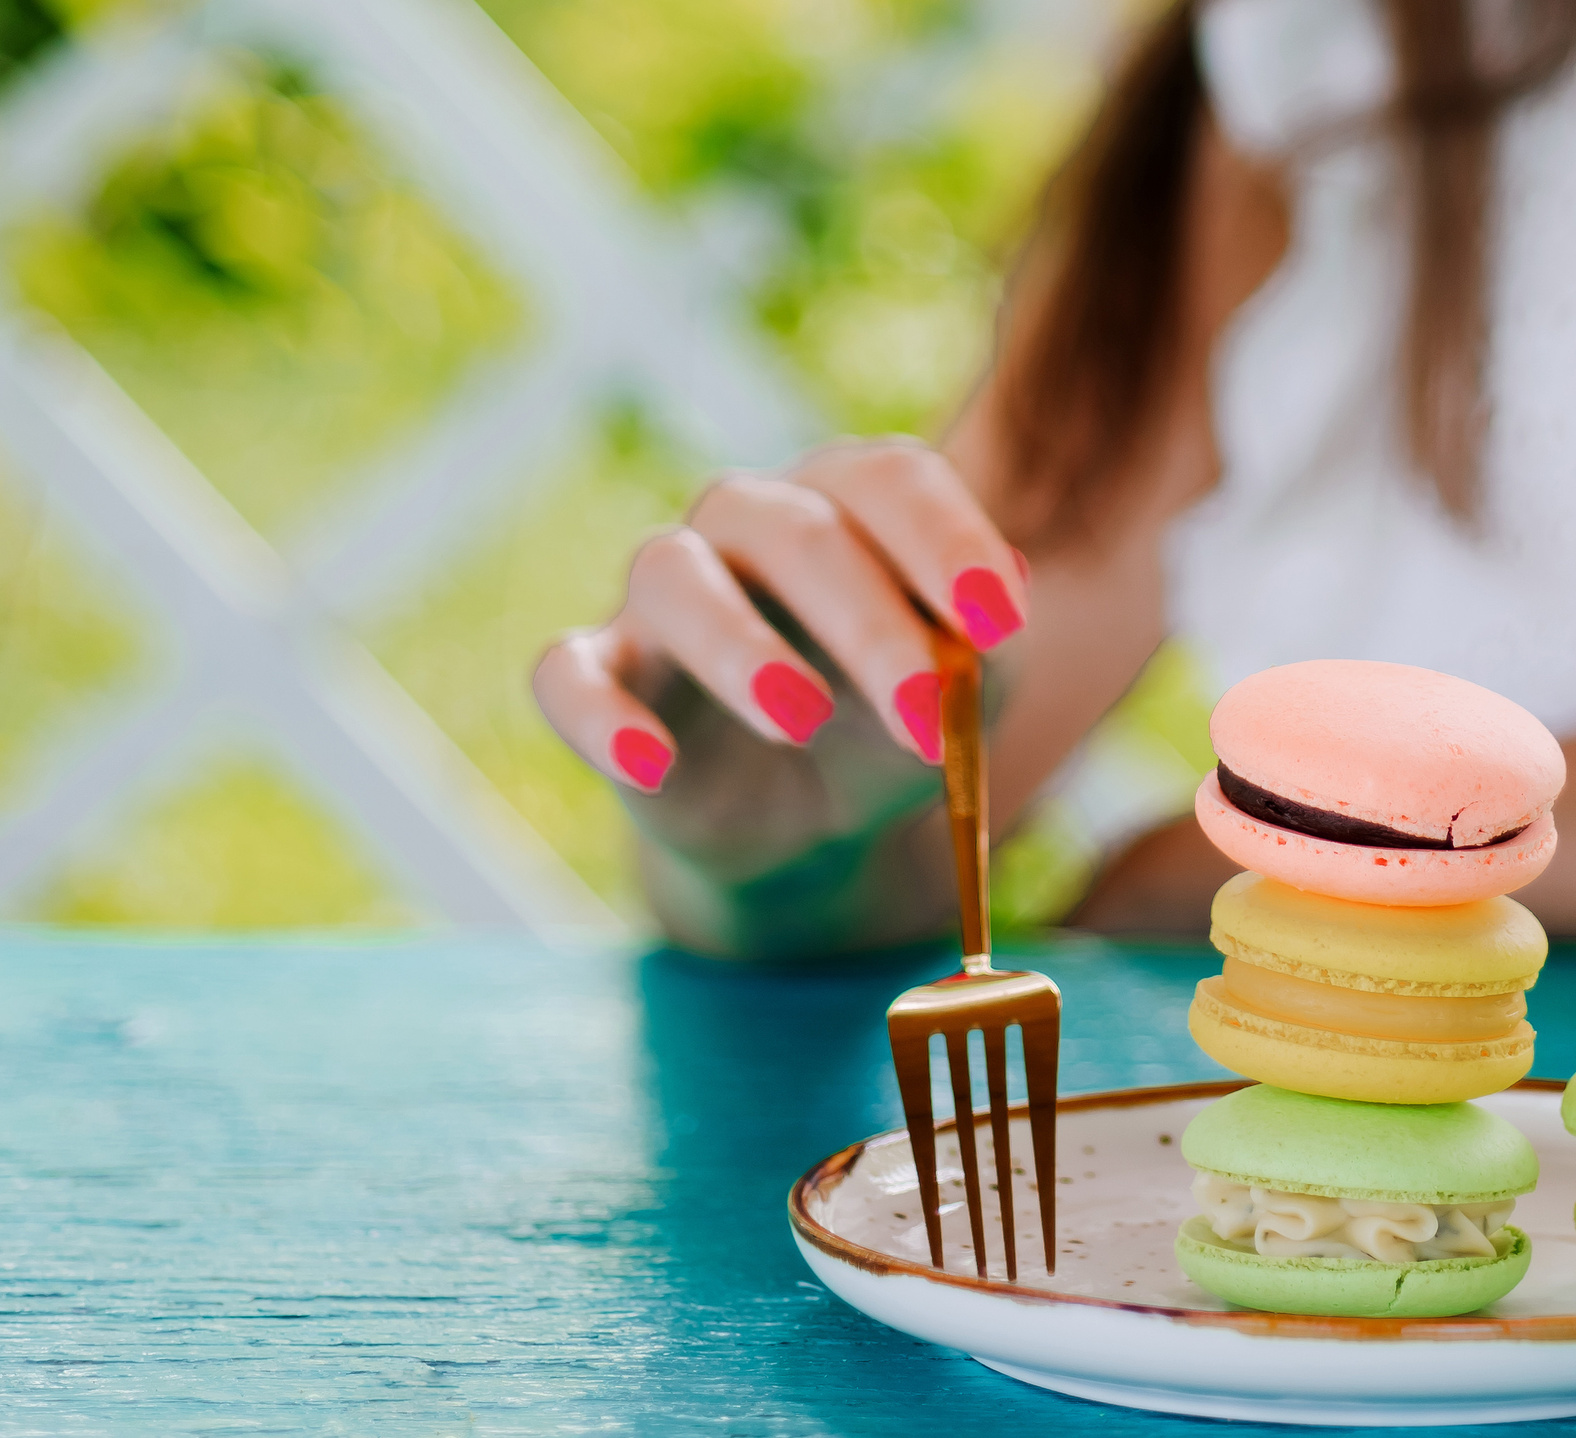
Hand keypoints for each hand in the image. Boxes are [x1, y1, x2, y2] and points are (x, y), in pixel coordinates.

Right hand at [533, 436, 1028, 793]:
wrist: (811, 821)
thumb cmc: (893, 718)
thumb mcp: (964, 689)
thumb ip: (984, 642)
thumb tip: (1009, 593)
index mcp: (846, 500)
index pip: (891, 478)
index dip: (948, 540)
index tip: (1003, 623)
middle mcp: (747, 521)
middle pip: (797, 532)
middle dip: (870, 625)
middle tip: (928, 717)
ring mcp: (663, 594)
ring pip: (673, 576)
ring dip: (739, 645)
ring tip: (802, 718)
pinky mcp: (601, 675)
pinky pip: (566, 675)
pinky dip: (599, 716)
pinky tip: (651, 761)